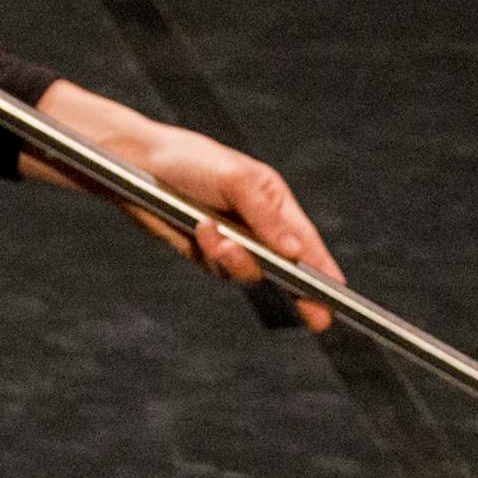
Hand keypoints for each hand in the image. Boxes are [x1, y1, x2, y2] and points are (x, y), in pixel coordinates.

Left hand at [21, 80, 348, 330]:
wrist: (140, 163)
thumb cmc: (193, 161)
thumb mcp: (236, 180)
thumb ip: (266, 218)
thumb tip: (295, 254)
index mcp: (275, 202)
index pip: (306, 242)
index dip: (322, 270)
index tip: (337, 297)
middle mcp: (257, 226)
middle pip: (284, 268)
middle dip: (296, 291)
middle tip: (313, 316)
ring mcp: (231, 241)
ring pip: (248, 272)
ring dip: (238, 262)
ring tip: (220, 241)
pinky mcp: (204, 252)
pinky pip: (216, 268)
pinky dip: (210, 254)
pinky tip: (199, 230)